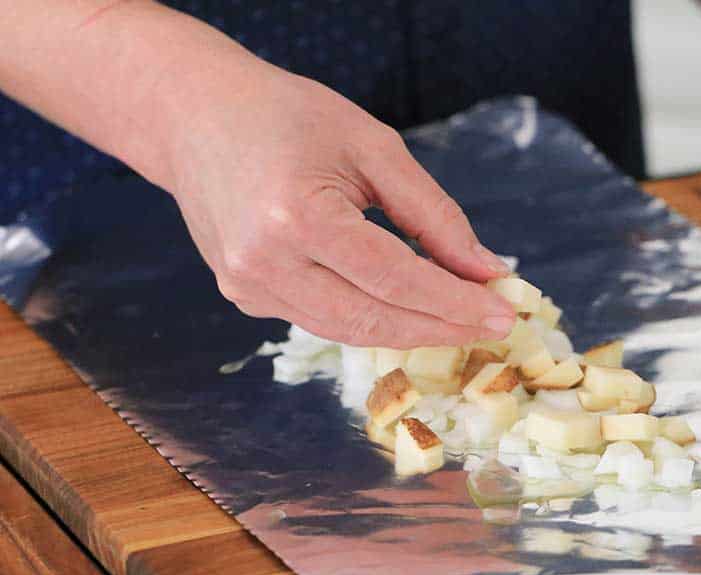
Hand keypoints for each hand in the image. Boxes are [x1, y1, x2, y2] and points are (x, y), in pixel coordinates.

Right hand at [166, 63, 515, 347]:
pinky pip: (321, 320)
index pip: (396, 280)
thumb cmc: (288, 117)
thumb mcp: (373, 147)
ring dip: (411, 331)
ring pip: (348, 331)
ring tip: (459, 321)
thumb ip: (434, 214)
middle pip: (374, 320)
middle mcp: (265, 262)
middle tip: (493, 326)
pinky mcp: (243, 295)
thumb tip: (486, 271)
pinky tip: (405, 308)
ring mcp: (248, 285)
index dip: (456, 304)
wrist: (195, 116)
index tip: (505, 314)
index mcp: (297, 215)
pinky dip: (370, 318)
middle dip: (442, 328)